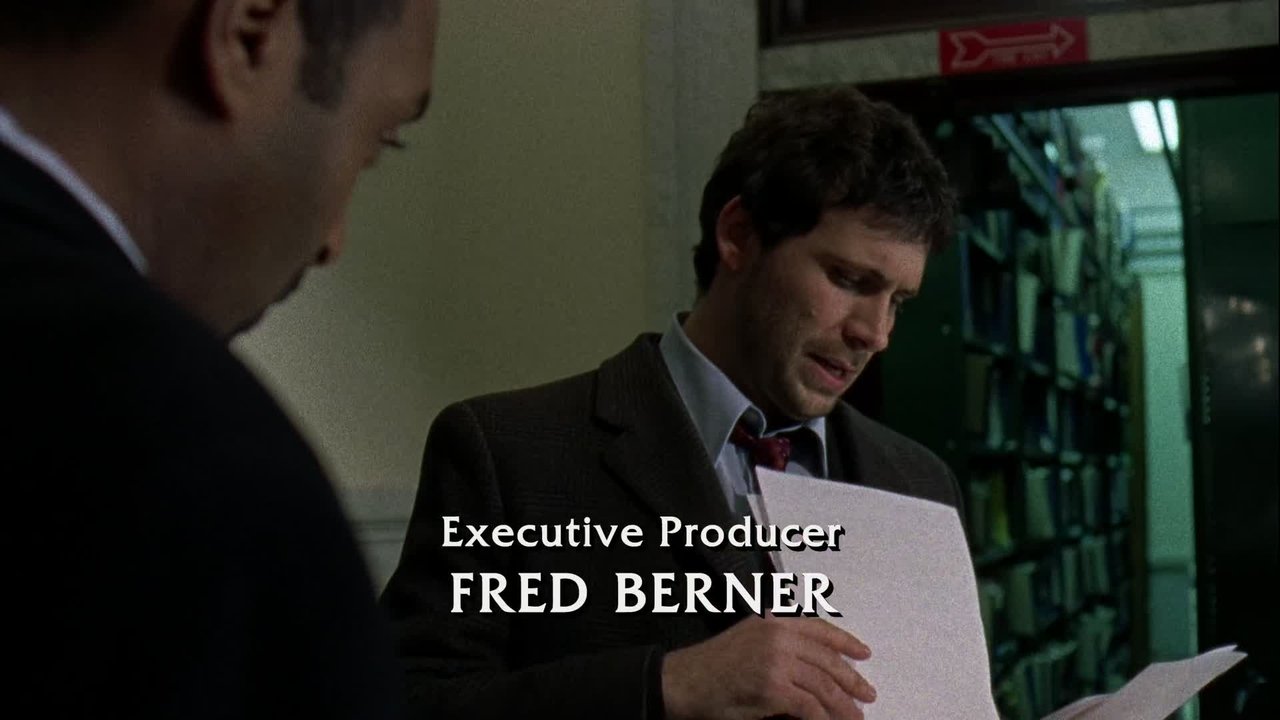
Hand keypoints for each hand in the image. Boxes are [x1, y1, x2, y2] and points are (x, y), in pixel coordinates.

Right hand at [661, 613, 874, 719]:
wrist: (685, 681)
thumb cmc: (714, 664)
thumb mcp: (749, 638)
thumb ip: (779, 642)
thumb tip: (812, 664)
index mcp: (774, 623)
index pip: (819, 629)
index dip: (845, 642)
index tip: (864, 654)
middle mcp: (779, 637)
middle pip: (827, 660)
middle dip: (851, 680)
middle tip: (867, 695)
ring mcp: (777, 662)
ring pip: (823, 685)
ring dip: (843, 705)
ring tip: (855, 717)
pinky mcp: (773, 688)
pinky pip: (808, 706)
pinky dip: (822, 718)